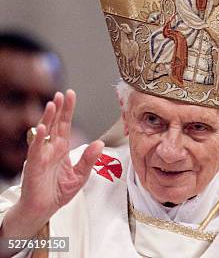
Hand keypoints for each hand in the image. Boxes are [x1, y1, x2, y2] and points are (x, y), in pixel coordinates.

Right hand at [4, 90, 103, 236]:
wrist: (44, 209)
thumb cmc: (59, 191)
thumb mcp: (81, 174)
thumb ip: (89, 159)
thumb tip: (100, 143)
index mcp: (62, 148)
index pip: (65, 124)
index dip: (68, 110)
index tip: (70, 95)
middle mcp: (51, 148)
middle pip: (55, 123)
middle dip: (59, 108)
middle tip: (63, 93)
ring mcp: (42, 155)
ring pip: (44, 132)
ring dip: (47, 118)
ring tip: (53, 104)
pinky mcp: (34, 166)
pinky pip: (36, 150)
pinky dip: (39, 139)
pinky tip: (42, 128)